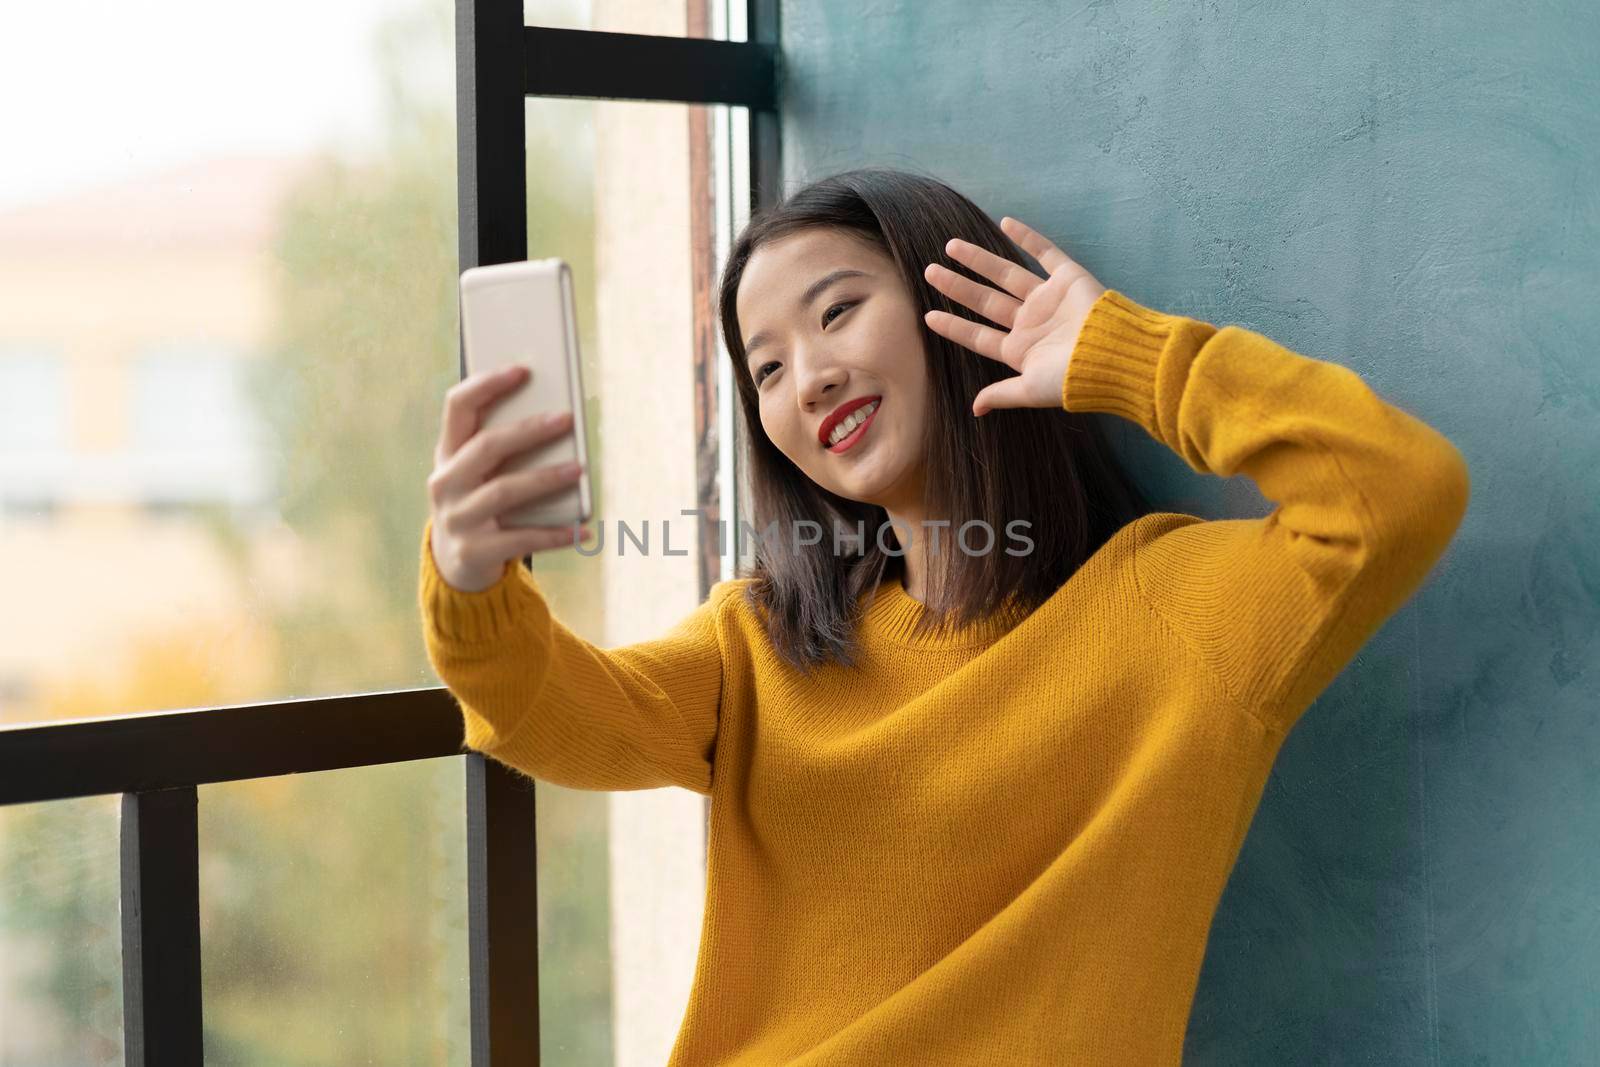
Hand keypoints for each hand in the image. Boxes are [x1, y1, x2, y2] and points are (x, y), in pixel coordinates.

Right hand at [426, 364, 590, 593]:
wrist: (456, 566)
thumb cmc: (480, 503)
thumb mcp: (478, 473)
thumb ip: (503, 447)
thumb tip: (556, 414)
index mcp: (447, 453)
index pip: (457, 406)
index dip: (487, 385)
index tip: (523, 371)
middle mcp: (445, 483)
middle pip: (486, 447)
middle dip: (528, 430)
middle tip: (566, 418)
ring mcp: (457, 519)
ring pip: (504, 491)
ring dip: (544, 478)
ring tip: (579, 469)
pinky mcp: (474, 552)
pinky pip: (521, 540)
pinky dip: (554, 534)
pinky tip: (581, 530)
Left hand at [922, 216, 1107, 416]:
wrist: (1115, 355)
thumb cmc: (1073, 378)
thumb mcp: (1031, 390)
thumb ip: (1002, 394)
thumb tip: (975, 409)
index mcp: (1021, 349)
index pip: (978, 336)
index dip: (953, 326)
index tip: (928, 316)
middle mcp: (1031, 321)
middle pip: (985, 300)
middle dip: (957, 287)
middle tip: (929, 272)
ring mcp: (1047, 298)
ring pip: (1005, 274)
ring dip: (979, 260)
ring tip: (950, 246)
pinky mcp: (1068, 278)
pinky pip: (1044, 252)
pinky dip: (1027, 237)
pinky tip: (1004, 223)